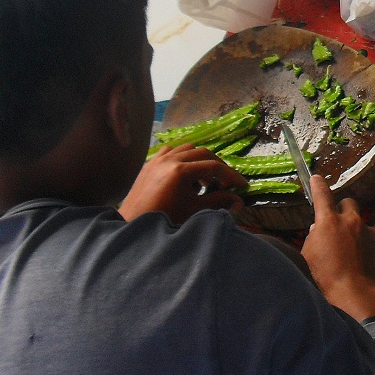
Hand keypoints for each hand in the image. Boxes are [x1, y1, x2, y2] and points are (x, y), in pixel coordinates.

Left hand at [119, 143, 249, 223]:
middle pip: (203, 153)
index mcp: (181, 171)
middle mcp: (170, 159)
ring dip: (200, 160)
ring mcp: (157, 159)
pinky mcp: (149, 163)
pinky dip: (182, 157)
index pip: (213, 167)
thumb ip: (218, 202)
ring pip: (187, 149)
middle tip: (224, 182)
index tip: (241, 185)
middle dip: (217, 166)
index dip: (230, 175)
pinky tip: (184, 171)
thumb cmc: (165, 219)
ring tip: (204, 179)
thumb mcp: (194, 210)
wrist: (133, 225)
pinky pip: (170, 151)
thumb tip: (240, 201)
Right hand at [300, 175, 374, 321]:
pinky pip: (370, 238)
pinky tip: (358, 261)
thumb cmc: (325, 278)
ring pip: (360, 223)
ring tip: (347, 251)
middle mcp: (351, 222)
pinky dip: (363, 245)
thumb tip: (318, 230)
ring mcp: (369, 232)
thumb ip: (313, 238)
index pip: (322, 195)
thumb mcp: (308, 256)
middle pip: (348, 202)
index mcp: (329, 222)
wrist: (357, 295)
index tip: (317, 178)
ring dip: (353, 230)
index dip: (318, 186)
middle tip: (335, 223)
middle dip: (341, 208)